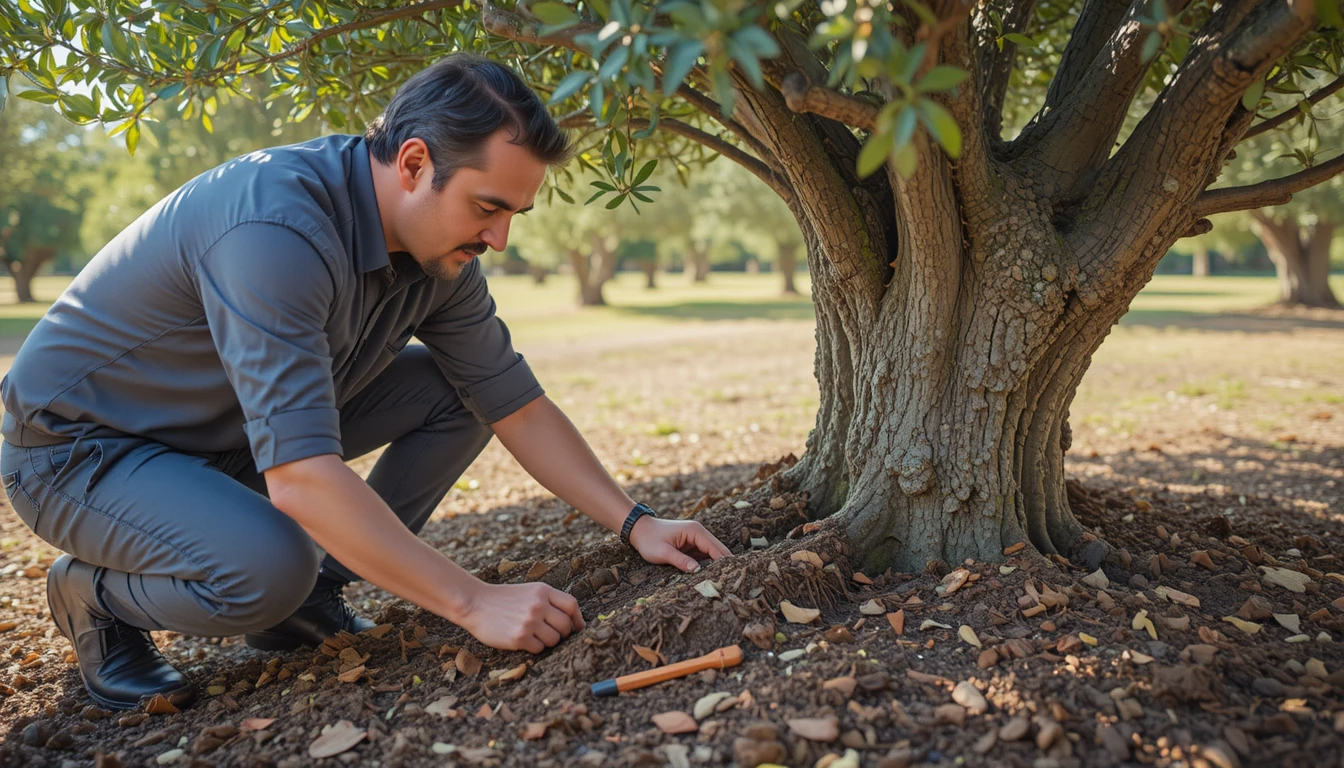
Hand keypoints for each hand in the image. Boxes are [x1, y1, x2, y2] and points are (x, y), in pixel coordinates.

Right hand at [457, 581, 585, 653]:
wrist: (475, 603)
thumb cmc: (503, 599)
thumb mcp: (529, 591)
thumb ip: (548, 601)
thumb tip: (571, 620)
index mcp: (543, 591)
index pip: (571, 605)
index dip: (578, 619)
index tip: (578, 627)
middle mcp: (538, 605)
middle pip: (565, 625)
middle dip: (562, 633)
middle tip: (552, 634)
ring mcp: (529, 622)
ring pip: (554, 640)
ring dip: (548, 641)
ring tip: (534, 636)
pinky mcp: (519, 638)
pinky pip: (539, 649)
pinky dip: (535, 647)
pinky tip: (523, 640)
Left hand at [629, 517, 732, 572]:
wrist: (639, 530)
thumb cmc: (649, 539)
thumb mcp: (663, 552)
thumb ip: (681, 561)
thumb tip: (698, 571)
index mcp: (695, 531)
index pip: (715, 548)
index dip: (724, 562)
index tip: (731, 576)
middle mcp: (699, 533)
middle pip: (718, 550)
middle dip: (724, 565)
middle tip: (731, 582)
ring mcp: (696, 539)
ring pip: (712, 555)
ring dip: (716, 566)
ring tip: (724, 582)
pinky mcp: (691, 546)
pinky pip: (704, 557)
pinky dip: (708, 566)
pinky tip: (711, 577)